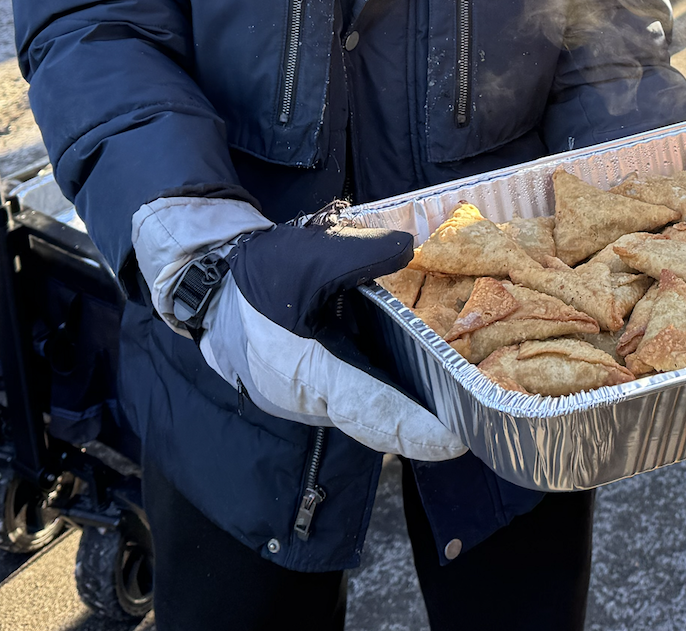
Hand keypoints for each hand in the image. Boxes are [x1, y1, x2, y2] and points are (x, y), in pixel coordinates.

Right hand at [201, 221, 467, 462]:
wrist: (209, 284)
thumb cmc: (257, 275)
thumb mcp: (309, 256)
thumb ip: (361, 253)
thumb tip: (410, 249)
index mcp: (310, 376)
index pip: (374, 413)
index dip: (418, 429)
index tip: (459, 438)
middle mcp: (312, 400)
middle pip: (378, 419)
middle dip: (425, 423)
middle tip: (477, 415)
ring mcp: (310, 398)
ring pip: (368, 411)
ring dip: (409, 408)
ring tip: (462, 399)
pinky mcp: (312, 386)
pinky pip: (357, 396)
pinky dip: (389, 392)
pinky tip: (423, 374)